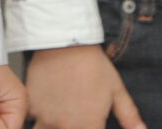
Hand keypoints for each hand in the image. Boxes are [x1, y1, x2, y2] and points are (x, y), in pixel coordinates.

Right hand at [25, 45, 144, 128]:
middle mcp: (66, 126)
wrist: (65, 41)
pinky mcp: (32, 108)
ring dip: (55, 126)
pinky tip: (50, 104)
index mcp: (89, 125)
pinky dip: (41, 117)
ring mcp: (47, 118)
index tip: (91, 124)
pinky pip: (35, 120)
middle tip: (77, 113)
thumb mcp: (116, 89)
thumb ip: (129, 116)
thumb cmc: (92, 64)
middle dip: (74, 127)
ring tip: (62, 114)